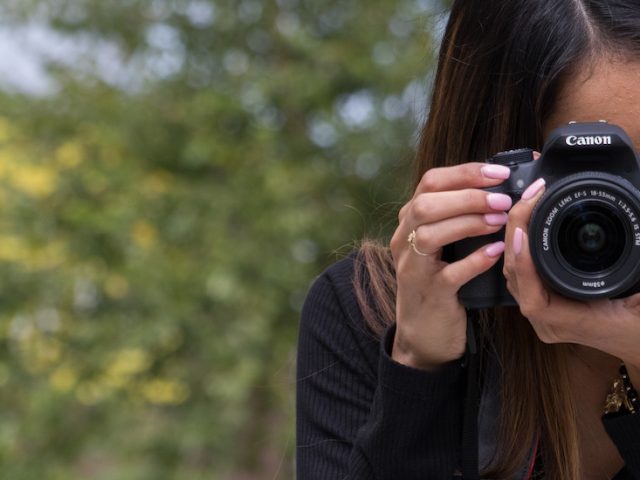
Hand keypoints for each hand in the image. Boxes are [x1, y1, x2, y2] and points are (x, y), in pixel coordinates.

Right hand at [389, 162, 511, 369]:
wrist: (424, 334)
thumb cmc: (439, 281)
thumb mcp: (441, 245)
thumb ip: (458, 216)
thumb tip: (500, 188)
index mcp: (409, 222)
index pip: (429, 183)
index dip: (465, 173)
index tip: (499, 173)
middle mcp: (404, 241)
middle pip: (425, 204)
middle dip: (467, 196)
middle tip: (502, 199)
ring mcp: (413, 269)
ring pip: (430, 235)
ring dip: (469, 223)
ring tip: (501, 220)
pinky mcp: (429, 294)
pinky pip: (450, 274)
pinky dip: (475, 260)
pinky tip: (495, 252)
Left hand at [503, 179, 639, 374]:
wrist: (636, 339)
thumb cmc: (637, 323)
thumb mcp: (638, 297)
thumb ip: (634, 275)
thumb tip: (638, 232)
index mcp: (565, 323)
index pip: (531, 294)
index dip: (523, 262)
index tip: (522, 231)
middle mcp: (545, 321)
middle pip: (515, 274)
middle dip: (515, 233)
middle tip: (528, 198)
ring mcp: (539, 314)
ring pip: (514, 272)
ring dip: (515, 237)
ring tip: (526, 204)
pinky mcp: (540, 304)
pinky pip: (521, 274)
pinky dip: (520, 249)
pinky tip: (523, 226)